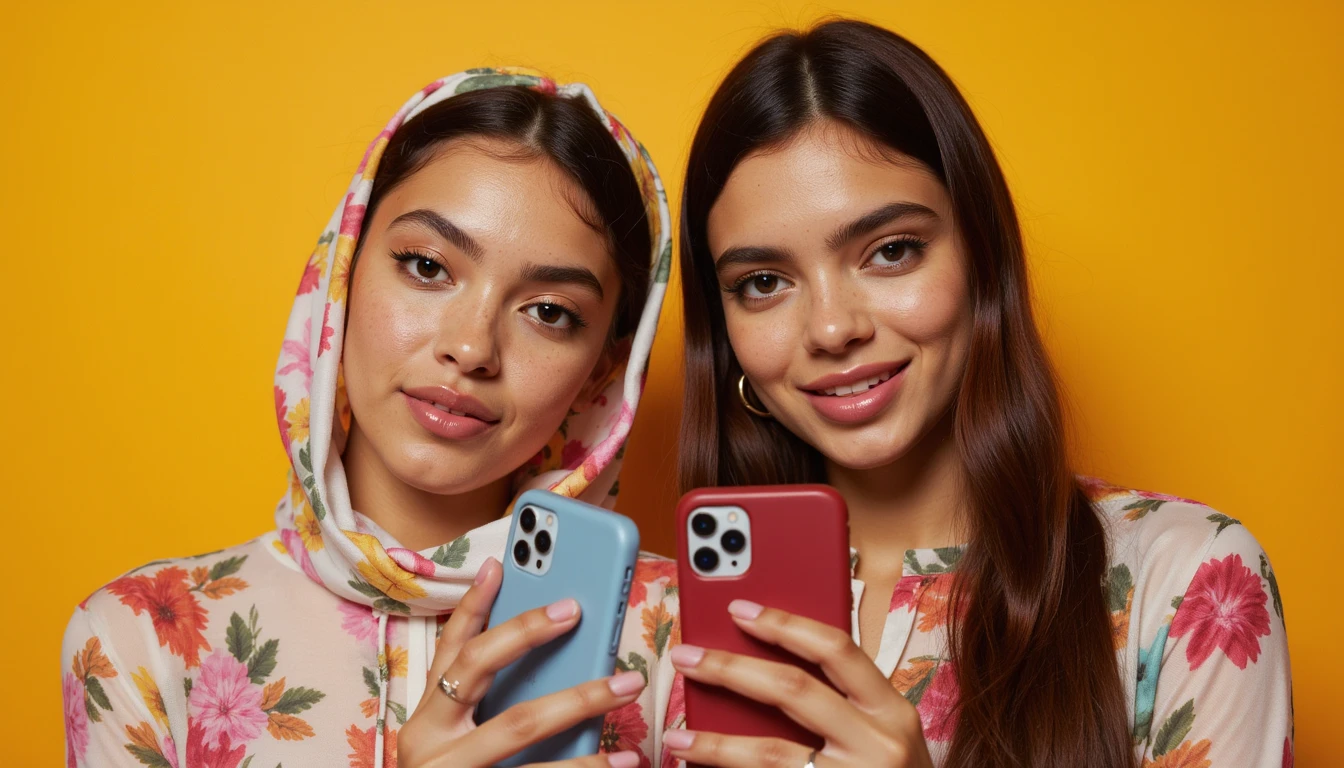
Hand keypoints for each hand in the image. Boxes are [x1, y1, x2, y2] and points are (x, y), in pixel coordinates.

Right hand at [398, 557, 646, 767]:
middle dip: (529, 634)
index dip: (476, 605)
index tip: (504, 564)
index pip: (450, 647)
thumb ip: (482, 691)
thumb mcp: (456, 737)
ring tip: (628, 687)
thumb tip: (522, 627)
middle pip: (481, 672)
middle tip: (580, 611)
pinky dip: (585, 767)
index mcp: (426, 717)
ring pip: (519, 726)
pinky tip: (621, 760)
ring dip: (580, 701)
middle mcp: (431, 742)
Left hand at [662, 600, 933, 767]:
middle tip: (686, 657)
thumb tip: (765, 663)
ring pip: (770, 753)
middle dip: (730, 669)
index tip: (739, 609)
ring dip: (714, 743)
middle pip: (792, 691)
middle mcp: (877, 744)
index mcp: (892, 712)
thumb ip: (844, 701)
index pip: (835, 650)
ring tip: (677, 736)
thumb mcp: (887, 736)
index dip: (784, 624)